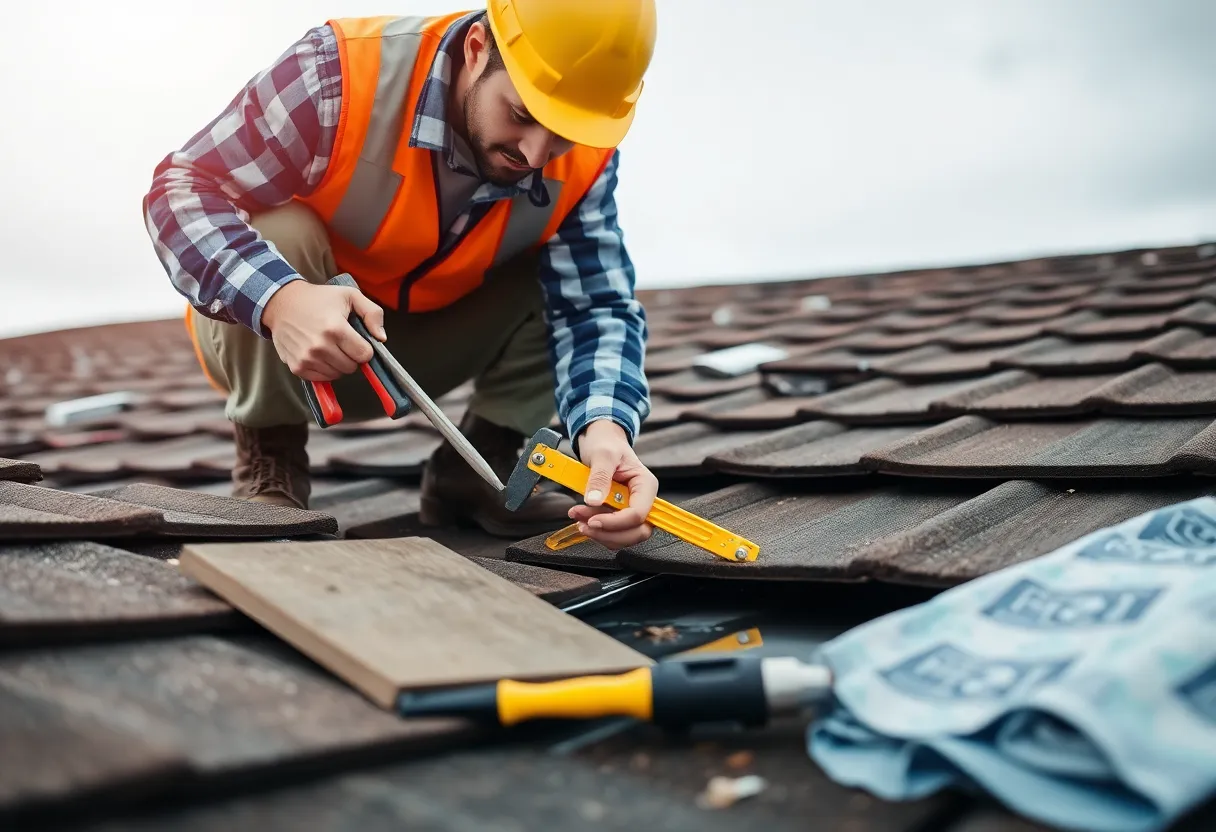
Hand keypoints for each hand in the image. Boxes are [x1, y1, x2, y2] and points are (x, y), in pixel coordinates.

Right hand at [262, 279, 386, 380]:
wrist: (282, 303)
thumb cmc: (319, 298)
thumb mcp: (350, 295)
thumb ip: (372, 313)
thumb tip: (382, 338)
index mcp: (335, 329)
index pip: (364, 355)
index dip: (364, 348)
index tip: (356, 339)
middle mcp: (320, 346)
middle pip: (352, 367)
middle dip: (351, 356)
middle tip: (342, 342)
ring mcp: (307, 359)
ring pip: (337, 375)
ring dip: (338, 364)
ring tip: (329, 346)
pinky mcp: (297, 367)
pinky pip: (322, 379)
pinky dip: (324, 370)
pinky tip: (319, 354)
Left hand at [568, 420, 658, 549]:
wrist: (601, 440)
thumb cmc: (606, 443)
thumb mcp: (602, 455)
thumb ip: (599, 477)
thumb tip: (593, 500)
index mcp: (646, 485)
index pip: (638, 515)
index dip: (616, 523)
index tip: (593, 520)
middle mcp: (643, 500)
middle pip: (636, 531)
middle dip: (609, 533)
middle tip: (585, 525)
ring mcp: (631, 508)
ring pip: (624, 536)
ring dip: (601, 533)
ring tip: (578, 517)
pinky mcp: (619, 513)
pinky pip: (613, 531)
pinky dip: (597, 530)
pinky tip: (583, 517)